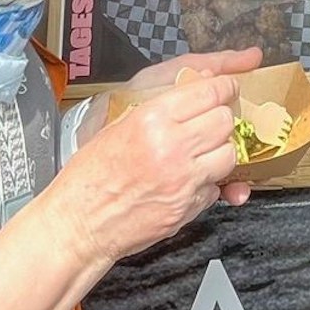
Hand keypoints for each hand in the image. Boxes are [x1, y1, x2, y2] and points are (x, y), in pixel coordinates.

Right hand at [43, 53, 258, 266]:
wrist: (79, 225)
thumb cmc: (90, 177)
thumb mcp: (117, 127)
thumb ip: (160, 107)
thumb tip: (197, 85)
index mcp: (152, 119)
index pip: (209, 92)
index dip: (224, 87)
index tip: (227, 88)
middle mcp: (172, 147)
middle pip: (225, 120)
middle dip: (221, 119)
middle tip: (209, 124)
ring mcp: (184, 180)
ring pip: (229, 154)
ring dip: (219, 152)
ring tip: (200, 155)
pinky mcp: (188, 207)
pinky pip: (216, 188)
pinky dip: (207, 184)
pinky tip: (187, 182)